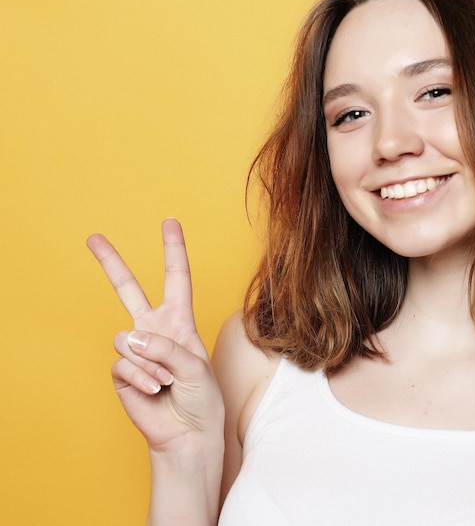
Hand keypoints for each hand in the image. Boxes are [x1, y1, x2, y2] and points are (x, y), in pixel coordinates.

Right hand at [87, 219, 223, 450]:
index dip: (174, 250)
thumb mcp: (196, 367)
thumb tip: (129, 337)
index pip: (176, 278)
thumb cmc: (202, 398)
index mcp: (179, 321)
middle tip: (93, 238)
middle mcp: (154, 330)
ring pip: (126, 339)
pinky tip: (154, 389)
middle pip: (128, 289)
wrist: (188, 433)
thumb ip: (166, 348)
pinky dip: (141, 377)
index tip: (170, 222)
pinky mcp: (122, 373)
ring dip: (149, 362)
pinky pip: (123, 364)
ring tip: (166, 380)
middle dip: (111, 263)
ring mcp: (136, 351)